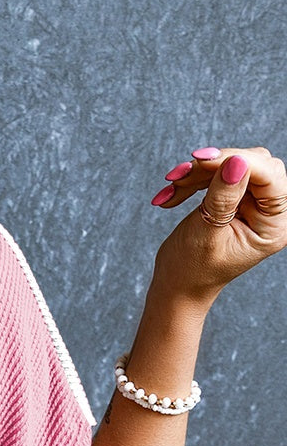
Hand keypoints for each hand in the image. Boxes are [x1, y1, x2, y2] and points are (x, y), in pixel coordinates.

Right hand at [148, 145, 286, 306]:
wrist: (178, 286)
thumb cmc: (191, 270)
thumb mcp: (206, 235)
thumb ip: (223, 198)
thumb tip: (237, 161)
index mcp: (273, 226)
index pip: (269, 176)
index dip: (240, 161)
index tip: (204, 160)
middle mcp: (269, 212)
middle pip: (252, 164)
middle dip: (215, 165)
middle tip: (181, 175)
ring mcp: (253, 203)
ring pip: (233, 163)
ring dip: (198, 172)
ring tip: (172, 186)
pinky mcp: (236, 197)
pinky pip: (219, 172)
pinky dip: (194, 179)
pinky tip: (172, 193)